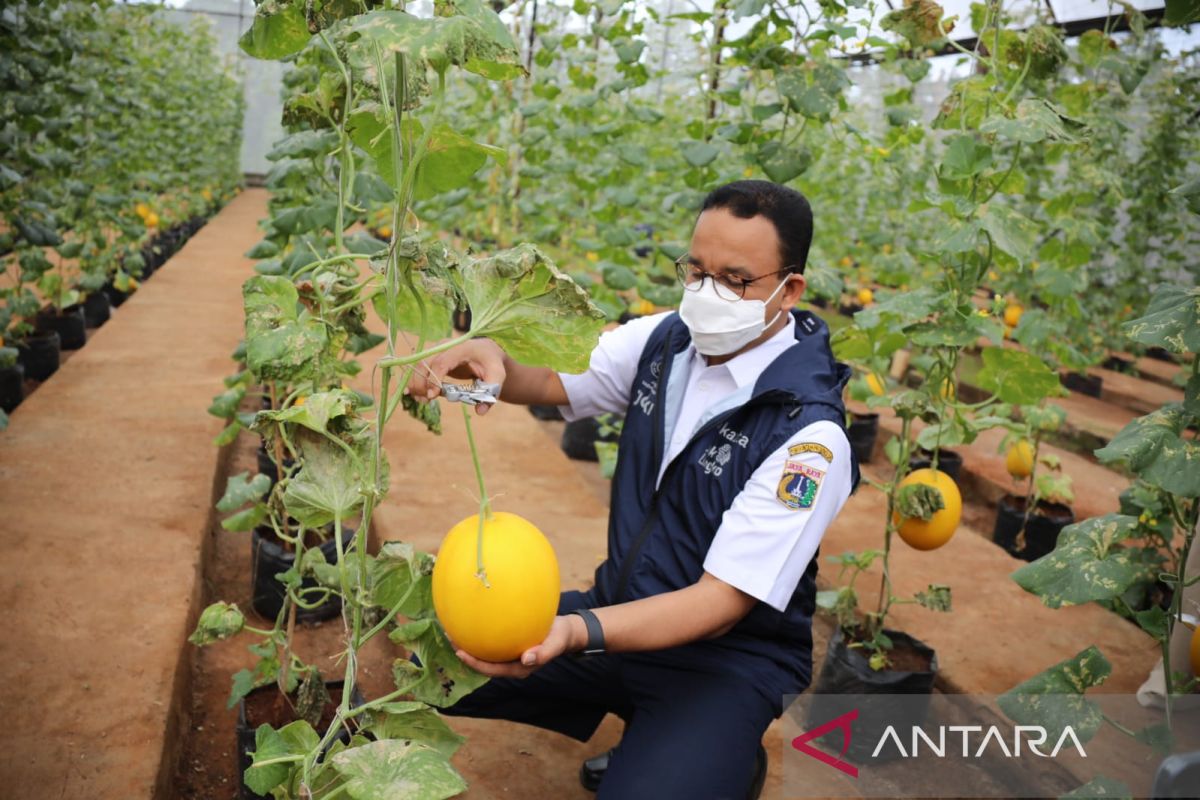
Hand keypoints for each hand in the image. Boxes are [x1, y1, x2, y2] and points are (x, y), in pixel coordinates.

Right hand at [404, 338, 506, 415]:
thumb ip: (490, 392)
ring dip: (416, 383)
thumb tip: (480, 411)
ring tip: (421, 400)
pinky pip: (419, 367)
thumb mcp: (497, 375)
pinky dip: (416, 380)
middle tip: (425, 401)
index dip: (434, 379)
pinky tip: (417, 394)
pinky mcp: (433, 356)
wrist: (486, 352)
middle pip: (425, 362)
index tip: (432, 396)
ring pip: (418, 364)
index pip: (442, 362)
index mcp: (461, 348)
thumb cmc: (491, 363)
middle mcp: (445, 346)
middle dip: (421, 382)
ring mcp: (437, 349)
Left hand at [454, 615, 582, 678]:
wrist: (565, 631)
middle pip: (484, 663)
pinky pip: (492, 640)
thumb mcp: (555, 643)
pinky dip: (480, 633)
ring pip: (485, 652)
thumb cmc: (560, 637)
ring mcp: (509, 654)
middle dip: (465, 654)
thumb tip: (526, 659)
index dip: (475, 664)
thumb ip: (543, 653)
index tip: (460, 653)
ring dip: (469, 644)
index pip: (492, 669)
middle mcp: (511, 664)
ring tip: (454, 630)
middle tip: (450, 639)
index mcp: (519, 668)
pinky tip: (471, 619)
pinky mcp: (509, 643)